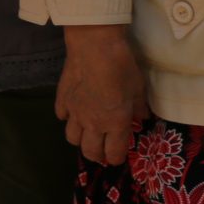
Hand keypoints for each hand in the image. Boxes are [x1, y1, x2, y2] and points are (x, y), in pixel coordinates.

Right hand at [56, 24, 148, 165]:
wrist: (95, 44)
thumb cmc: (121, 66)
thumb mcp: (138, 87)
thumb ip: (139, 107)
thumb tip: (141, 117)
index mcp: (115, 123)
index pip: (114, 154)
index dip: (118, 158)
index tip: (120, 153)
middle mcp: (93, 123)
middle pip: (90, 152)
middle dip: (98, 155)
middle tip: (103, 148)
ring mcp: (74, 112)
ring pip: (72, 139)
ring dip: (81, 139)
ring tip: (87, 131)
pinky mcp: (62, 99)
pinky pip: (61, 116)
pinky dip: (68, 117)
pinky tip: (74, 109)